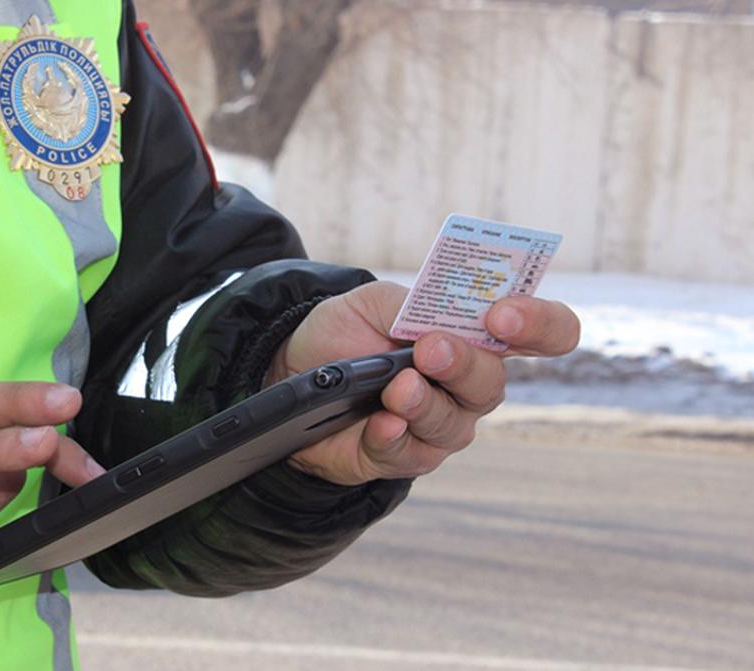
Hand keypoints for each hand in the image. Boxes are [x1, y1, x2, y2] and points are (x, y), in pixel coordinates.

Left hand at [266, 281, 578, 485]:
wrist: (291, 372)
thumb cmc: (345, 333)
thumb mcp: (375, 302)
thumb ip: (414, 304)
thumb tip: (439, 323)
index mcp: (477, 336)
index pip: (545, 331)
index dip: (540, 324)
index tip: (503, 315)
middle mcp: (470, 384)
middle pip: (492, 383)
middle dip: (463, 364)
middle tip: (430, 349)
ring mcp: (442, 424)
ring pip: (453, 424)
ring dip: (424, 403)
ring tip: (396, 387)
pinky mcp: (405, 456)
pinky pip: (410, 453)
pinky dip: (393, 436)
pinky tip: (381, 422)